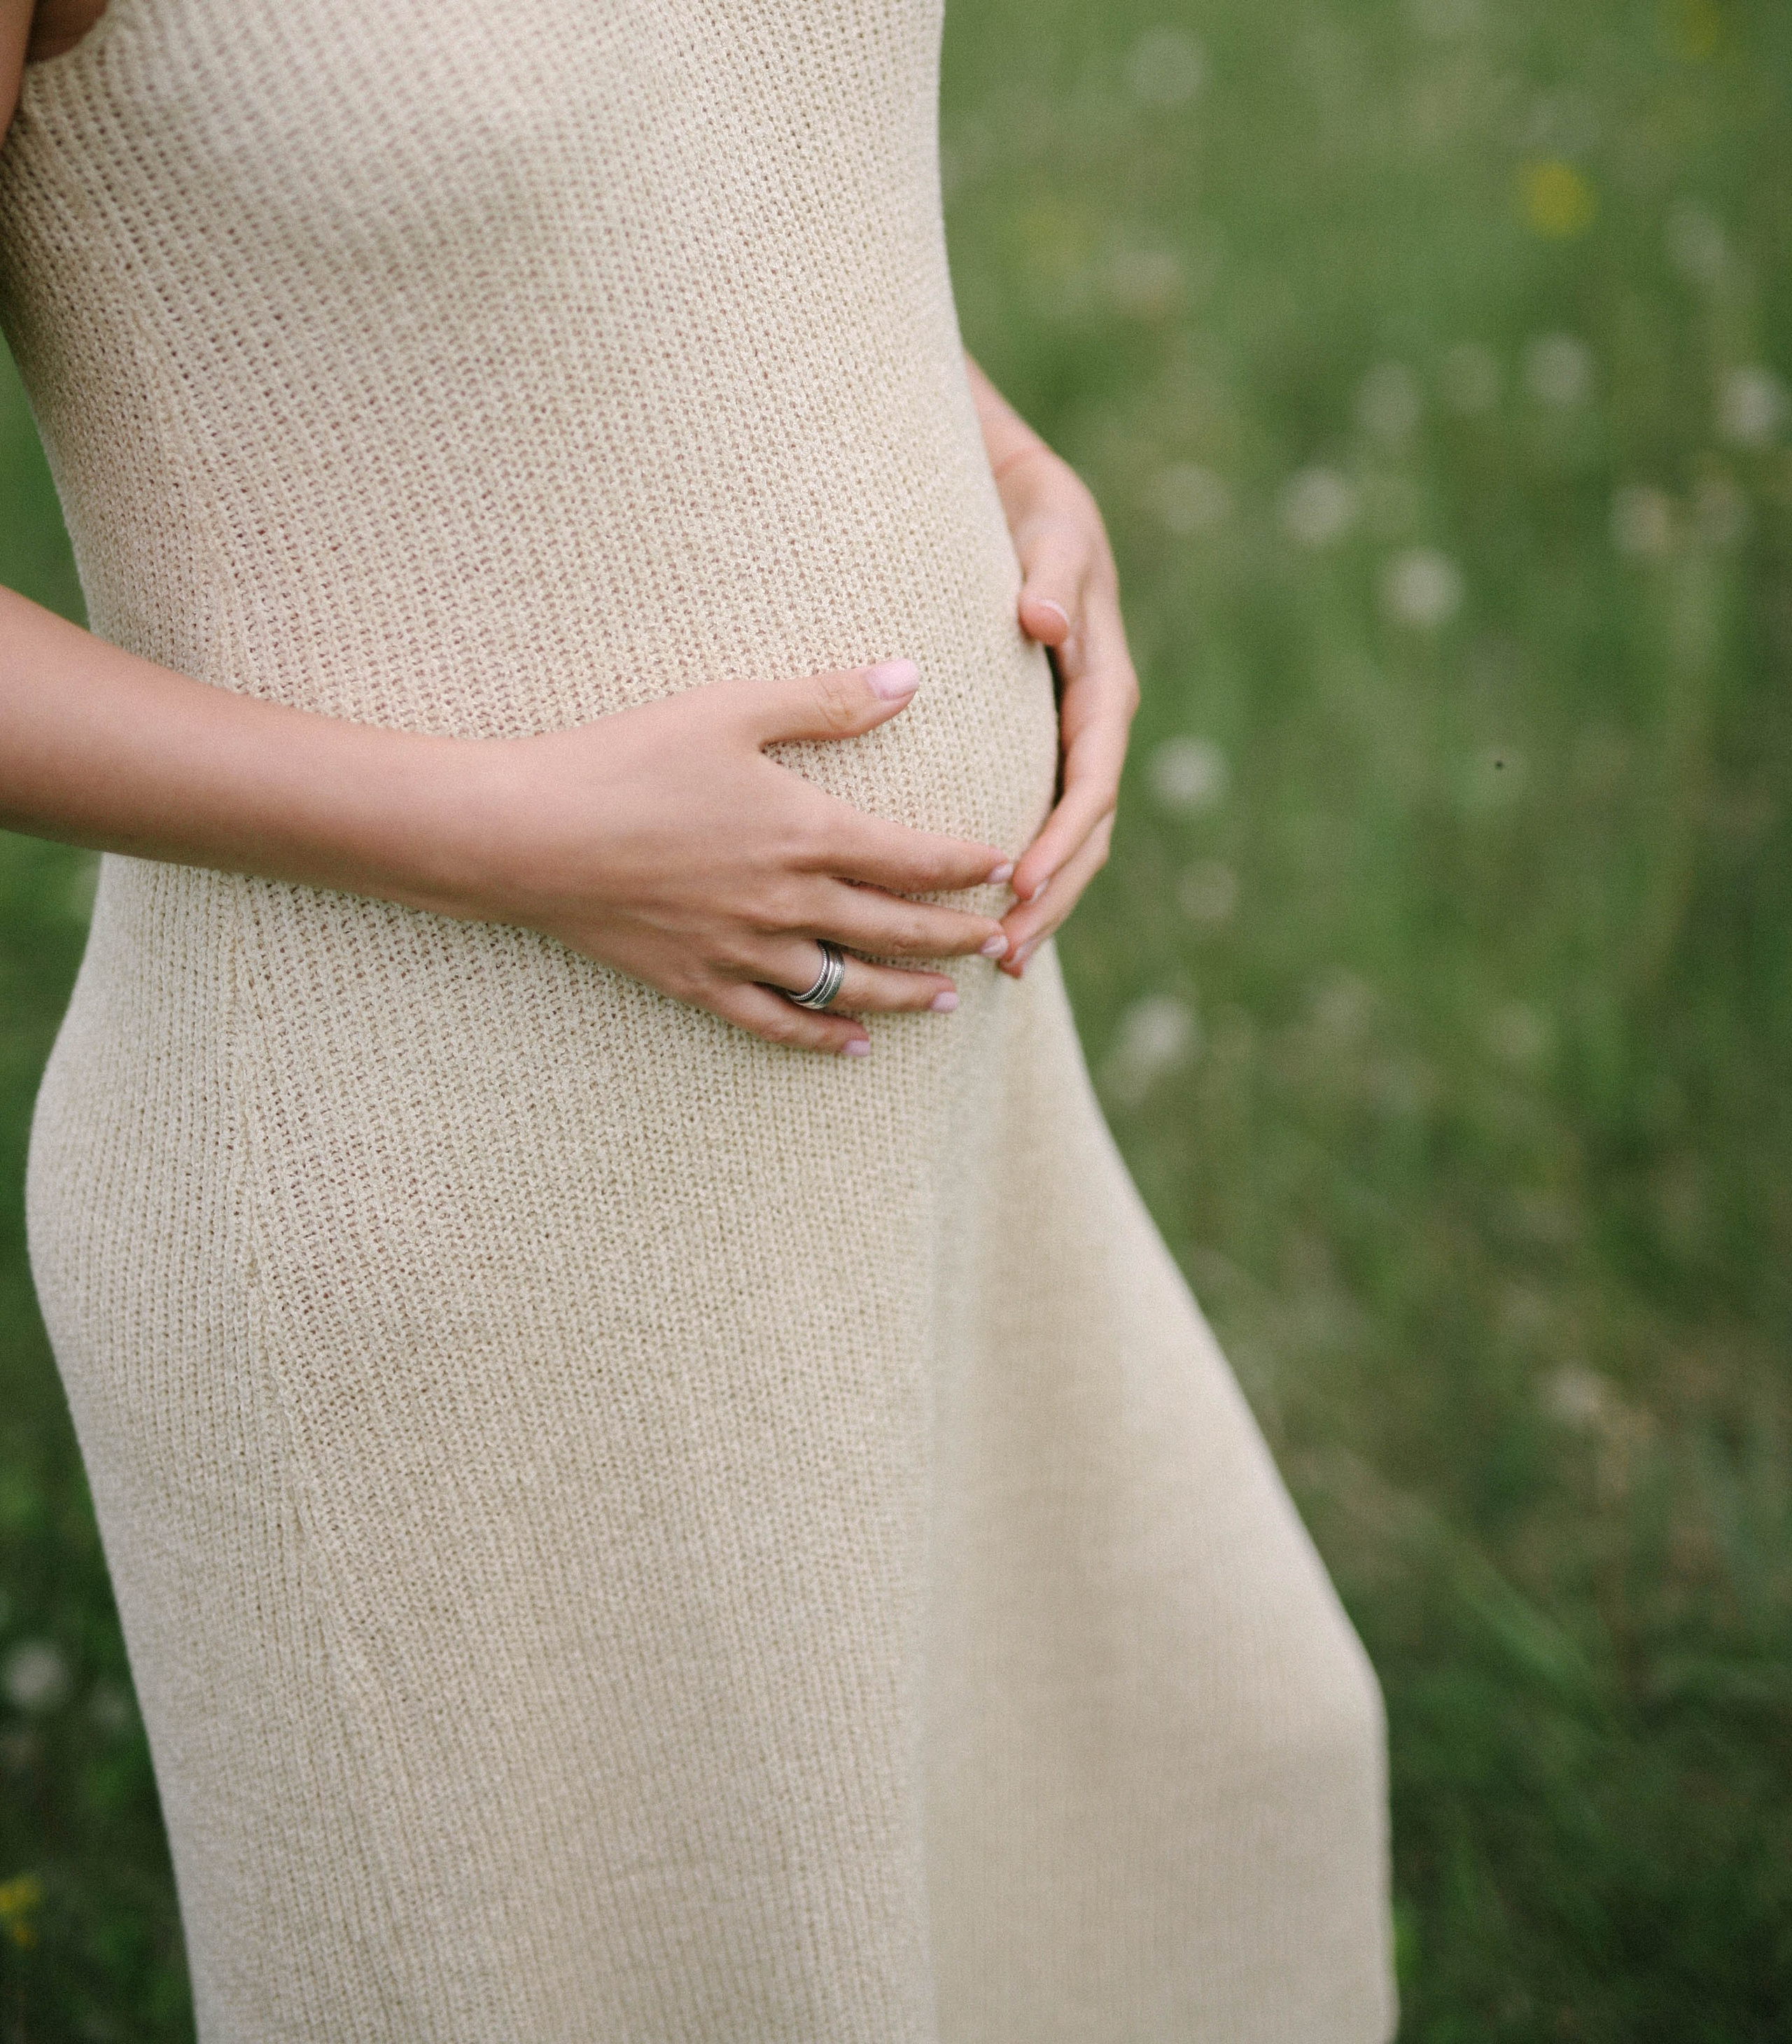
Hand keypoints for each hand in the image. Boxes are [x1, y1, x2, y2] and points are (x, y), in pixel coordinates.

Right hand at [453, 660, 1013, 1055]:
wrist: (528, 833)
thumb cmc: (627, 758)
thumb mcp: (729, 709)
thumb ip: (824, 699)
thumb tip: (907, 676)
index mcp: (805, 833)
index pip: (913, 858)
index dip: (965, 866)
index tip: (1005, 867)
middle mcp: (787, 903)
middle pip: (895, 930)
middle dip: (955, 937)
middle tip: (1001, 942)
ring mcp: (743, 951)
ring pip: (847, 985)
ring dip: (905, 995)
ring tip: (948, 1000)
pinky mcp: (696, 982)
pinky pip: (775, 1022)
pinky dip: (820, 1036)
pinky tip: (852, 1046)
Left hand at [990, 447, 1138, 976]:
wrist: (1033, 503)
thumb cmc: (1039, 517)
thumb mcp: (1051, 534)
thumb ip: (1052, 578)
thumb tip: (1044, 621)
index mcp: (1105, 689)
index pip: (1090, 781)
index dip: (1060, 839)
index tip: (1019, 884)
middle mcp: (1097, 727)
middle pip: (1087, 834)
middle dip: (1052, 897)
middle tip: (1005, 954)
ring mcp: (1075, 745)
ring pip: (1072, 844)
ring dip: (1042, 904)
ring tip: (1001, 961)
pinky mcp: (1048, 751)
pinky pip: (1045, 826)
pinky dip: (1028, 876)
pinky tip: (991, 919)